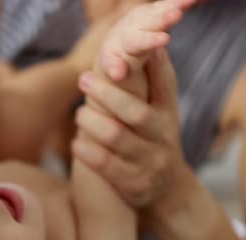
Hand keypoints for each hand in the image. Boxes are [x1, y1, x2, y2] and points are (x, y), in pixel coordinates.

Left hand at [73, 48, 185, 208]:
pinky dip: (88, 152)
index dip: (153, 65)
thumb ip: (153, 83)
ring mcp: (150, 162)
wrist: (167, 190)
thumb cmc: (154, 140)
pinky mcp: (135, 184)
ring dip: (92, 122)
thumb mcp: (161, 113)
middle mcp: (163, 137)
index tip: (131, 49)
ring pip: (117, 138)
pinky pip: (106, 166)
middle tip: (84, 79)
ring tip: (79, 115)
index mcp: (169, 113)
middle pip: (136, 113)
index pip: (165, 85)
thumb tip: (148, 44)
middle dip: (107, 94)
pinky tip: (76, 144)